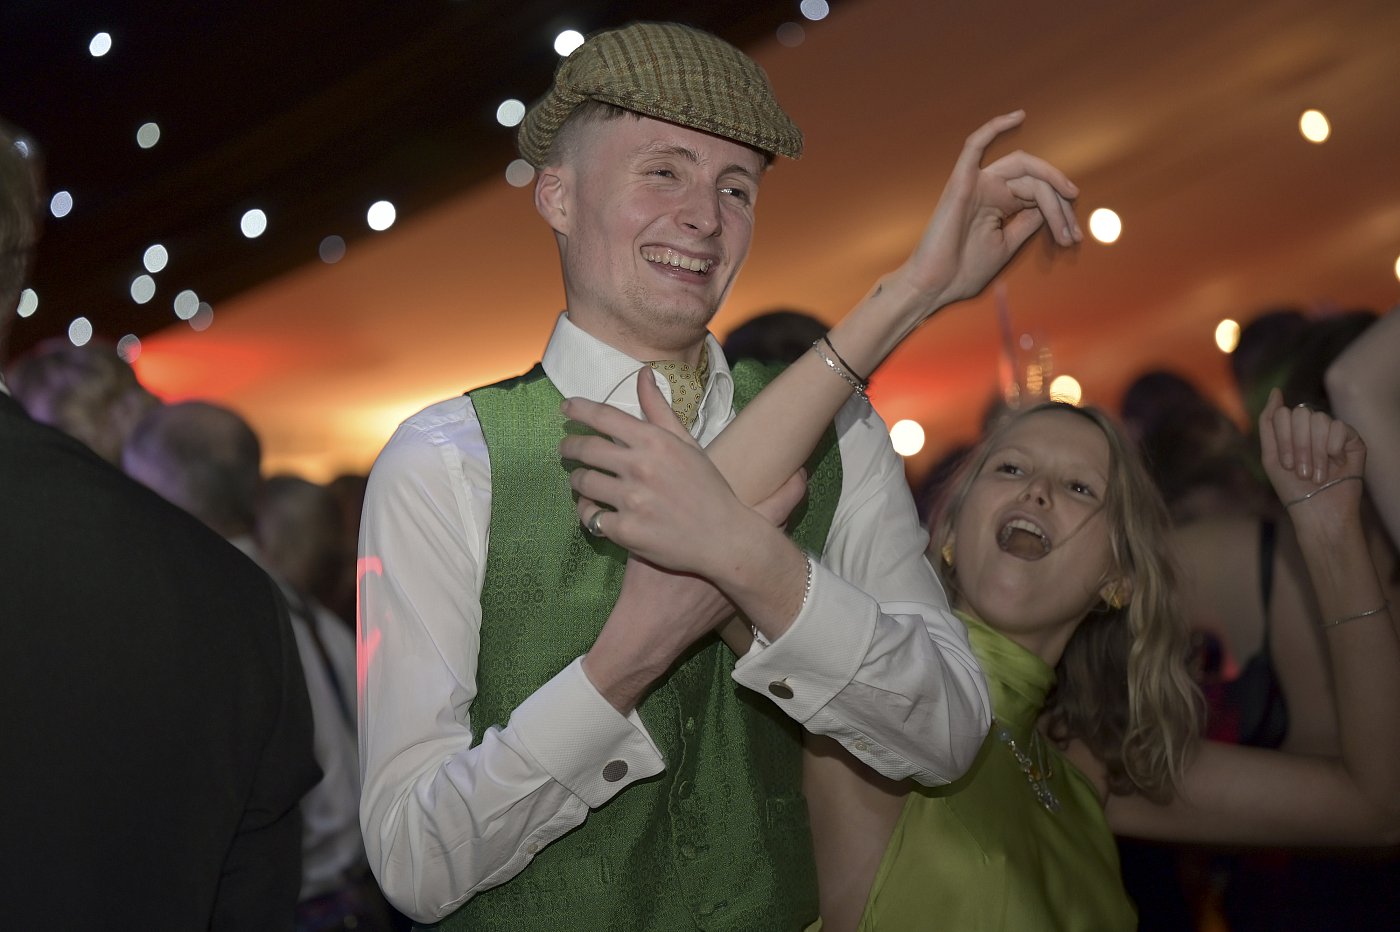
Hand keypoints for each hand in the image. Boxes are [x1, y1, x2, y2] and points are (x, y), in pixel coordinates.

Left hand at [560, 369, 806, 577]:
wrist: (724, 538)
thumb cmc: (707, 488)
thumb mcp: (687, 444)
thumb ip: (659, 410)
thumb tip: (643, 374)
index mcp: (656, 442)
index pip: (605, 417)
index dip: (579, 409)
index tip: (565, 407)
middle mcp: (641, 467)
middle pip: (585, 448)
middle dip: (569, 447)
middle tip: (566, 449)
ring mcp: (632, 500)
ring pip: (583, 482)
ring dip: (577, 480)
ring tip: (581, 481)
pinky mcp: (625, 531)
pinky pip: (590, 517)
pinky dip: (587, 513)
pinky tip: (594, 511)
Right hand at [895, 111, 1080, 312]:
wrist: (936, 287)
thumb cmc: (964, 271)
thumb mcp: (1007, 244)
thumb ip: (1026, 221)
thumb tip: (1051, 205)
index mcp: (1000, 204)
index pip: (1038, 194)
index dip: (1061, 212)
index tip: (1074, 238)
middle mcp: (990, 189)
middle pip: (1036, 182)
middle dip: (1060, 205)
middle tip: (1072, 233)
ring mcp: (976, 183)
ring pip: (1023, 167)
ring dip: (1050, 180)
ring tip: (1069, 197)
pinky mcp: (962, 182)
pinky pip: (975, 146)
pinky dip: (994, 128)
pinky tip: (1018, 116)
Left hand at [1260, 388, 1365, 517]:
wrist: (1318, 511)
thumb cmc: (1292, 488)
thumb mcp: (1270, 456)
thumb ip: (1268, 422)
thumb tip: (1276, 391)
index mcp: (1291, 429)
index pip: (1283, 414)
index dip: (1284, 440)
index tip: (1287, 465)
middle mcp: (1311, 428)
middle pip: (1301, 413)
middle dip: (1298, 446)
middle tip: (1302, 472)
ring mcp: (1332, 432)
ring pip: (1320, 419)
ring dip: (1315, 452)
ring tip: (1317, 474)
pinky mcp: (1353, 440)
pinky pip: (1340, 427)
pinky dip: (1333, 448)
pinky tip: (1336, 463)